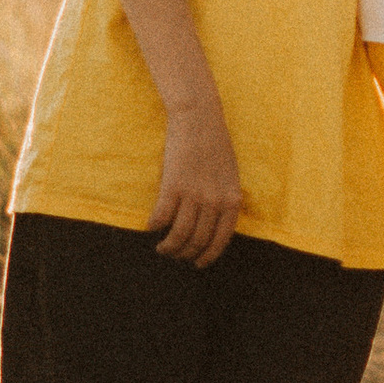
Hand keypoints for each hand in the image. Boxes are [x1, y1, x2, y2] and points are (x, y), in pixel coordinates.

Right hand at [150, 98, 243, 264]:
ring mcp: (194, 194)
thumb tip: (214, 225)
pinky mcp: (173, 186)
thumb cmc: (215, 145)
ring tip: (162, 248)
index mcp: (232, 199)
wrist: (199, 119)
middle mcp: (215, 200)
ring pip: (179, 235)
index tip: (198, 263)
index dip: (209, 256)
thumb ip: (225, 199)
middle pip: (198, 241)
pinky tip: (151, 226)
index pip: (221, 239)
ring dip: (169, 247)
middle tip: (176, 255)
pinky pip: (161, 218)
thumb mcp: (230, 175)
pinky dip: (154, 226)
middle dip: (185, 254)